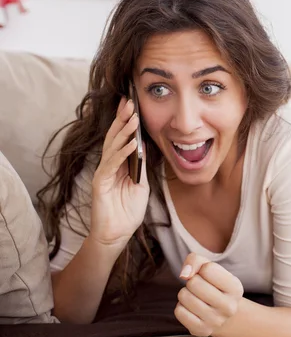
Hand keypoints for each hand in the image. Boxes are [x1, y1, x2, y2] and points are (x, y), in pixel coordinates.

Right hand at [90, 96, 149, 248]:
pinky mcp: (100, 183)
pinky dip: (123, 152)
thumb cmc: (127, 212)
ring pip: (113, 147)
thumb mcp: (140, 186)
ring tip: (134, 119)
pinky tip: (133, 143)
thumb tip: (144, 148)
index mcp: (118, 165)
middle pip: (114, 137)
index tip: (132, 105)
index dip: (125, 122)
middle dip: (122, 119)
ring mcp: (103, 173)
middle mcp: (108, 165)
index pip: (120, 138)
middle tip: (129, 102)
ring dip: (124, 132)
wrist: (116, 234)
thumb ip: (140, 168)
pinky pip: (113, 164)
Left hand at [175, 253, 243, 336]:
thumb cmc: (214, 285)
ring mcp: (216, 321)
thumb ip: (196, 260)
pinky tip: (192, 309)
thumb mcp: (210, 267)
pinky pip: (179, 311)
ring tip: (196, 297)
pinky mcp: (202, 331)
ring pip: (184, 296)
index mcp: (236, 288)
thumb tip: (184, 275)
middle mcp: (229, 307)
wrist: (222, 313)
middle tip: (200, 288)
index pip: (207, 269)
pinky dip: (181, 306)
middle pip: (194, 283)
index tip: (208, 276)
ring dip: (185, 293)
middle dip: (192, 281)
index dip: (202, 269)